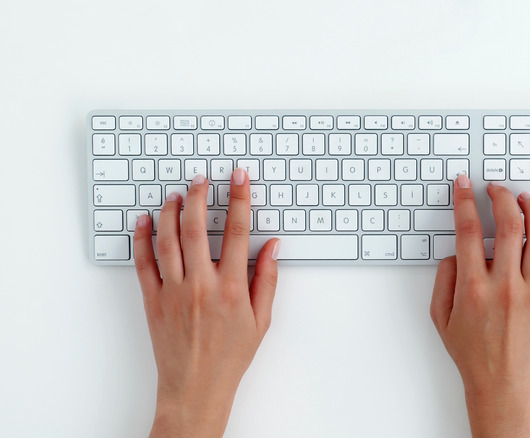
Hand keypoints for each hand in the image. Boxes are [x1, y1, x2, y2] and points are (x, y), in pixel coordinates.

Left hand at [133, 169, 279, 437]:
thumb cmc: (230, 356)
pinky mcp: (153, 301)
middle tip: (201, 179)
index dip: (240, 200)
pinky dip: (142, 239)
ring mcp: (174, 292)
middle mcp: (202, 285)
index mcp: (232, 289)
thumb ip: (267, 279)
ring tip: (177, 194)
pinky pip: (144, 263)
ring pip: (169, 240)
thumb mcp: (262, 319)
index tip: (239, 179)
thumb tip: (273, 246)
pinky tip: (144, 221)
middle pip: (198, 229)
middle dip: (200, 197)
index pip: (239, 233)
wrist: (196, 387)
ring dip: (172, 212)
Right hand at [430, 175, 529, 437]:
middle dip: (501, 196)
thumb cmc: (472, 353)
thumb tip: (457, 252)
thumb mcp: (440, 317)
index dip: (465, 201)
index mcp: (473, 289)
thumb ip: (444, 279)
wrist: (503, 383)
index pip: (469, 231)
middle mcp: (504, 286)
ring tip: (523, 198)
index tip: (464, 185)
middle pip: (509, 225)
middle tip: (495, 187)